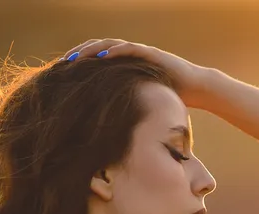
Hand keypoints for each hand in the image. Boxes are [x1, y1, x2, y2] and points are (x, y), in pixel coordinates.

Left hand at [58, 39, 216, 108]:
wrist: (196, 89)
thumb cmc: (170, 97)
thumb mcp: (142, 101)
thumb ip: (127, 103)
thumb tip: (107, 123)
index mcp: (126, 65)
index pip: (98, 59)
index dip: (81, 63)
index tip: (64, 72)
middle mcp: (130, 54)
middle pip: (99, 48)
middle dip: (80, 54)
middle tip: (62, 63)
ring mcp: (140, 52)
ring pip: (111, 45)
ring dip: (92, 50)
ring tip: (77, 58)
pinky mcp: (151, 54)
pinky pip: (130, 49)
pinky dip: (116, 51)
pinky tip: (103, 56)